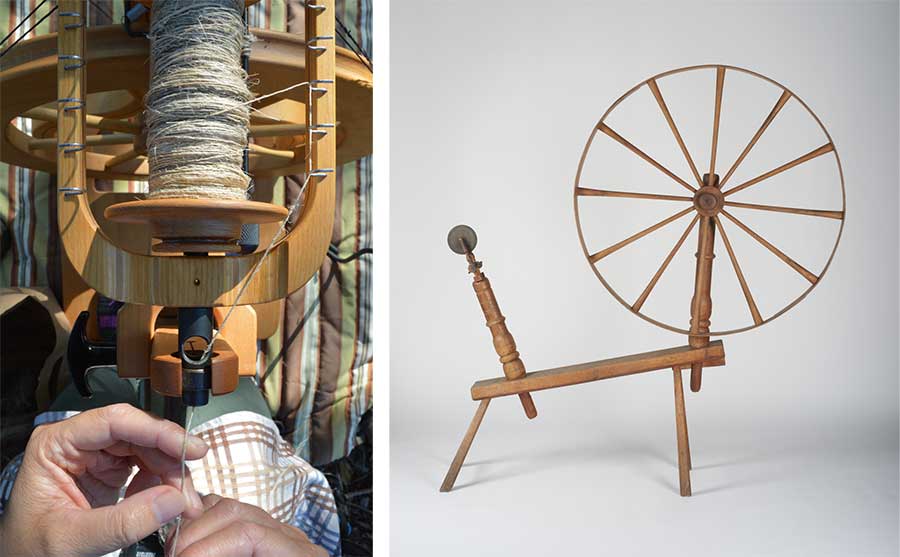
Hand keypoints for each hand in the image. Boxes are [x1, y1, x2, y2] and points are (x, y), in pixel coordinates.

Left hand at [0, 403, 207, 556]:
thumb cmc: (28, 550)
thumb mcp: (71, 539)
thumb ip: (122, 523)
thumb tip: (173, 499)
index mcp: (56, 444)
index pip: (114, 421)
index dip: (157, 431)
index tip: (188, 447)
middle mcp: (79, 443)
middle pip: (139, 434)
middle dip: (170, 460)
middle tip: (188, 490)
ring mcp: (97, 456)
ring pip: (149, 449)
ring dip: (171, 474)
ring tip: (184, 503)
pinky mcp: (111, 472)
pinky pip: (148, 468)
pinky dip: (163, 485)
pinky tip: (164, 503)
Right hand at [168, 494, 327, 556]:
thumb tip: (188, 555)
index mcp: (302, 556)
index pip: (249, 532)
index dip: (207, 546)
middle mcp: (294, 539)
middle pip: (239, 512)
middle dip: (196, 534)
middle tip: (172, 554)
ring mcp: (281, 535)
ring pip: (235, 509)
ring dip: (198, 526)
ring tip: (177, 549)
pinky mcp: (268, 540)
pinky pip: (236, 517)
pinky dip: (207, 522)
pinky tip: (190, 538)